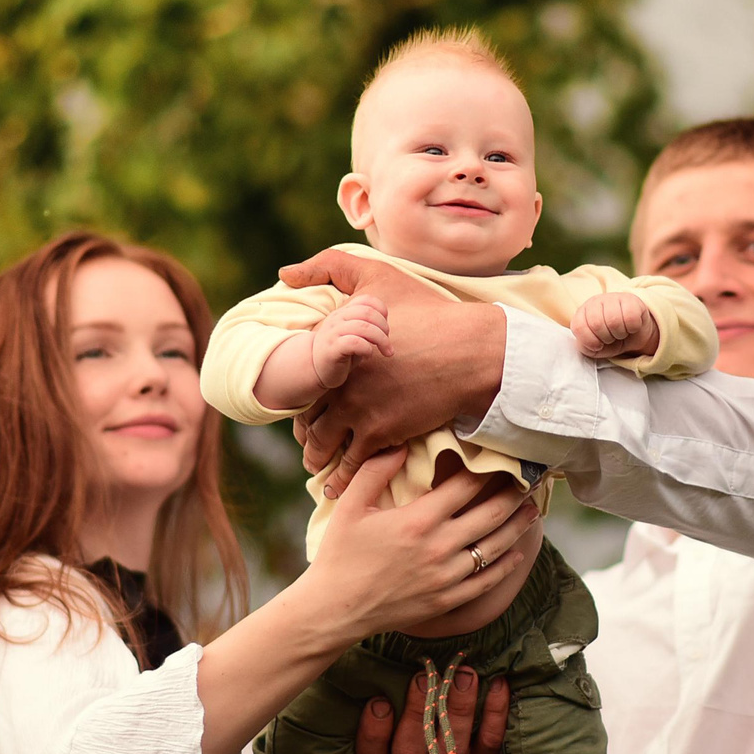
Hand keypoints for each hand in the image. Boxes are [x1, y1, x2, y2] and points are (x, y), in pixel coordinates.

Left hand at [282, 248, 506, 493]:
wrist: (469, 351)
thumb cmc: (428, 311)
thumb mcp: (377, 276)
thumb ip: (329, 266)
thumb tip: (285, 272)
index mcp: (333, 349)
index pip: (301, 380)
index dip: (298, 397)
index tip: (303, 408)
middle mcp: (338, 383)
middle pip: (306, 417)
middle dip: (304, 433)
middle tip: (307, 442)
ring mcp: (358, 410)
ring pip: (322, 444)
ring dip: (317, 458)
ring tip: (317, 466)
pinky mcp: (381, 433)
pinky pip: (352, 464)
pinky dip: (342, 478)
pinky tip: (337, 487)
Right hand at [297, 451, 543, 639]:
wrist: (335, 609)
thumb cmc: (339, 555)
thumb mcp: (351, 505)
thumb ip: (375, 470)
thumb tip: (402, 444)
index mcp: (418, 520)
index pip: (466, 486)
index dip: (489, 468)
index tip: (503, 456)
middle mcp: (439, 547)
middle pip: (491, 514)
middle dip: (514, 493)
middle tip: (531, 478)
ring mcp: (446, 576)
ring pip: (495, 547)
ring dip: (518, 526)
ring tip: (532, 510)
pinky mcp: (447, 600)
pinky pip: (486, 582)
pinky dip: (505, 566)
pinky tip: (516, 554)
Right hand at [311, 294, 391, 388]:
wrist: (314, 368)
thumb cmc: (341, 351)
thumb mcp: (354, 334)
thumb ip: (367, 325)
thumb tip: (386, 326)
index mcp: (343, 312)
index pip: (366, 300)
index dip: (381, 311)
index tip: (385, 327)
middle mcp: (337, 318)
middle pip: (367, 312)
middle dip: (384, 327)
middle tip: (387, 343)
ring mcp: (333, 333)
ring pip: (363, 327)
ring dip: (380, 339)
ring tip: (385, 351)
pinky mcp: (332, 349)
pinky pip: (354, 343)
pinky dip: (367, 348)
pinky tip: (368, 355)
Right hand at [355, 665, 511, 753]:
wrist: (464, 748)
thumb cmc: (416, 714)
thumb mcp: (394, 708)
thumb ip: (384, 694)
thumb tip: (378, 665)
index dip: (373, 733)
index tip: (380, 701)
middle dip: (417, 714)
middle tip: (424, 678)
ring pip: (452, 751)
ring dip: (458, 710)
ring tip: (463, 675)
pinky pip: (490, 745)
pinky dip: (495, 714)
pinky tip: (497, 684)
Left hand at [572, 292, 658, 360]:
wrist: (635, 336)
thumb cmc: (611, 341)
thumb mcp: (594, 348)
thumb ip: (585, 346)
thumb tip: (592, 343)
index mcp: (582, 313)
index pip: (579, 326)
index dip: (591, 341)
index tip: (599, 344)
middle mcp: (595, 302)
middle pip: (596, 324)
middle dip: (606, 338)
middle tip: (612, 337)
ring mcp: (613, 298)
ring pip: (614, 321)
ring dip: (620, 333)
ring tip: (621, 332)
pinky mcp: (631, 299)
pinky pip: (630, 317)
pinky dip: (632, 328)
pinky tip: (631, 326)